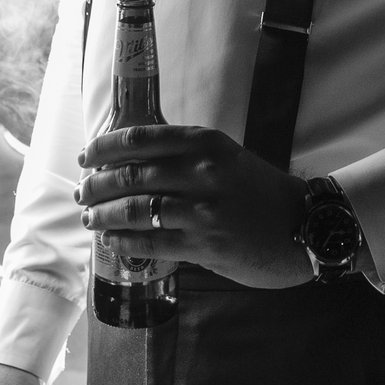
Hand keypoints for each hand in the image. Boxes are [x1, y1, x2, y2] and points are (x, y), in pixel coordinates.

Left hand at [77, 124, 310, 287]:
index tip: (86, 158)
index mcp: (205, 143)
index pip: (139, 139)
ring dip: (104, 216)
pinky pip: (152, 242)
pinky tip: (114, 242)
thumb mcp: (224, 157)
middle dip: (96, 186)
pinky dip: (125, 242)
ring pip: (135, 210)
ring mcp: (203, 210)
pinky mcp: (205, 245)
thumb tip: (131, 163)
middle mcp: (202, 172)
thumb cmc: (257, 191)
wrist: (302, 226)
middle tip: (82, 194)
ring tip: (91, 219)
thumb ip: (185, 156)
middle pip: (130, 176)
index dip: (104, 148)